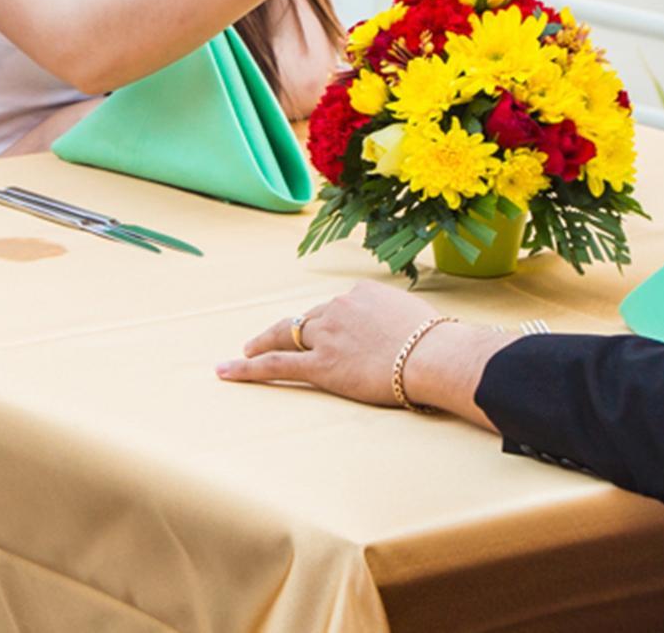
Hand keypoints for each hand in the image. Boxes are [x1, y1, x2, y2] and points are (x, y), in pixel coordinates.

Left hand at [218, 283, 510, 426]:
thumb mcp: (417, 318)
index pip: (337, 307)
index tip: (327, 331)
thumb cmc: (438, 342)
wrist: (435, 355)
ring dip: (264, 342)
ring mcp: (327, 335)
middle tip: (268, 337)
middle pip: (307, 319)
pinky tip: (225, 370)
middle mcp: (339, 308)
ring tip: (246, 351)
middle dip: (290, 330)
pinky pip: (276, 365)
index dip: (330, 322)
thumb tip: (410, 333)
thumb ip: (400, 321)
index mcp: (361, 294)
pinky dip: (247, 368)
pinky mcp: (321, 365)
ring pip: (286, 336)